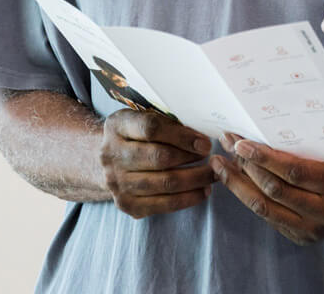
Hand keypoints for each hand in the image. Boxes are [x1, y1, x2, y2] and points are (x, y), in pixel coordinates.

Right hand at [99, 109, 216, 218]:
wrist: (110, 162)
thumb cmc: (135, 136)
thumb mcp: (143, 118)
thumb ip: (166, 123)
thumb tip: (201, 137)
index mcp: (116, 126)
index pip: (151, 128)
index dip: (182, 136)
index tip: (204, 142)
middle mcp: (111, 154)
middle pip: (159, 157)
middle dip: (192, 158)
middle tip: (214, 159)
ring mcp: (116, 182)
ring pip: (165, 183)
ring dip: (195, 179)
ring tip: (213, 175)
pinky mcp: (126, 203)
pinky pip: (163, 204)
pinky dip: (188, 199)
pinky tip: (202, 191)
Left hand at [210, 136, 323, 244]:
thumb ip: (309, 141)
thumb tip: (263, 122)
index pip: (293, 171)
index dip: (262, 156)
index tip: (239, 141)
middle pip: (273, 191)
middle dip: (243, 166)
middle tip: (226, 144)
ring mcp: (316, 230)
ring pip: (265, 208)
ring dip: (238, 184)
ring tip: (221, 164)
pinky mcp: (305, 238)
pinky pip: (270, 217)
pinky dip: (250, 197)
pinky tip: (237, 180)